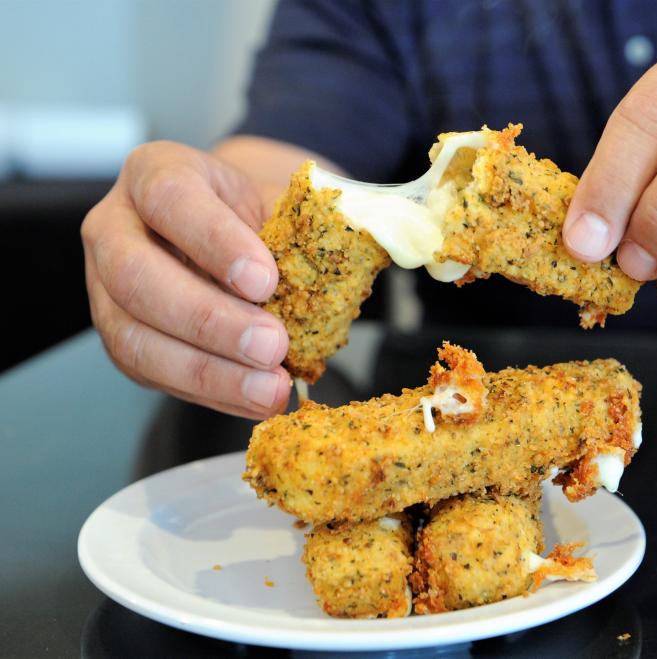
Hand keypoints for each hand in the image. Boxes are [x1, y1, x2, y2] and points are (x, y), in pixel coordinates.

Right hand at [81, 141, 290, 417]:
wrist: (235, 239)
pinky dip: (210, 391)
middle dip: (208, 319)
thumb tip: (365, 249)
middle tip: (272, 345)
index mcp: (155, 173)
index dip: (215, 242)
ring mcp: (105, 288)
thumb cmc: (255, 217)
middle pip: (136, 276)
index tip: (265, 281)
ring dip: (207, 371)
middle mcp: (116, 227)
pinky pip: (153, 374)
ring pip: (134, 337)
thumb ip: (312, 223)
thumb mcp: (283, 202)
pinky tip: (253, 398)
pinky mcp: (121, 338)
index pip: (170, 198)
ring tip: (269, 388)